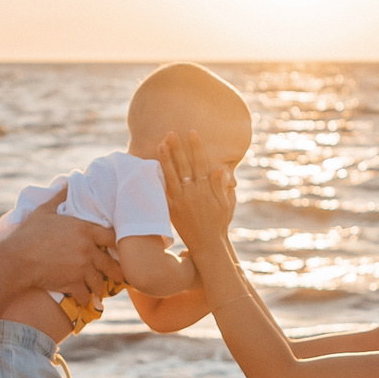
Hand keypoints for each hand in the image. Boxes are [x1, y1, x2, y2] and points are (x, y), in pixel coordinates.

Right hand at [0, 188, 119, 299]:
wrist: (17, 258)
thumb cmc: (29, 233)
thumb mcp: (44, 211)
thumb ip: (59, 197)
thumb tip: (68, 182)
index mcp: (84, 230)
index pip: (111, 237)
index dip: (115, 243)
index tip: (116, 249)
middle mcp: (87, 249)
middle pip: (111, 264)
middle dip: (115, 272)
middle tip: (118, 277)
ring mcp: (81, 268)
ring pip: (99, 282)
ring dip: (99, 288)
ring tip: (100, 291)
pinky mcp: (72, 283)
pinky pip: (85, 295)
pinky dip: (85, 299)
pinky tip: (84, 301)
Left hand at [156, 130, 236, 251]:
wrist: (207, 245)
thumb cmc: (219, 224)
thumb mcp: (225, 204)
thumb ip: (220, 186)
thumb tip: (218, 169)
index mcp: (206, 189)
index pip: (201, 162)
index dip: (196, 147)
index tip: (192, 132)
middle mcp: (192, 192)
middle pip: (183, 165)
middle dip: (177, 147)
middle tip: (170, 132)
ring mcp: (181, 200)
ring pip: (171, 175)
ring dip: (166, 158)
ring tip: (161, 144)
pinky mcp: (172, 208)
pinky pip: (165, 190)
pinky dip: (160, 178)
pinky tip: (154, 166)